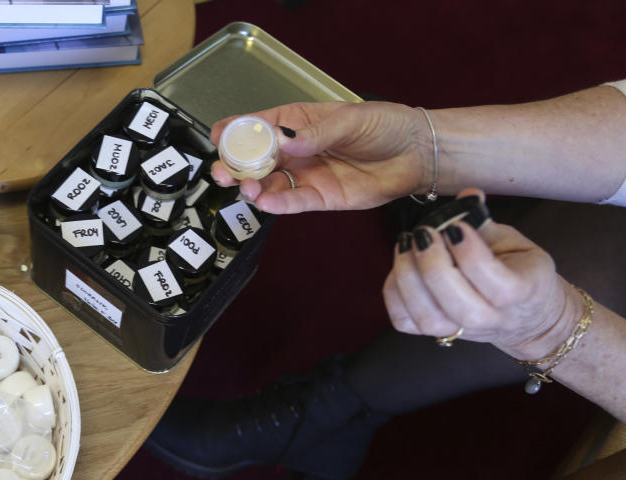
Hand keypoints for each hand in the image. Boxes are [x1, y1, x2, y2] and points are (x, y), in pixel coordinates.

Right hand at [209, 101, 430, 213]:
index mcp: (297, 123)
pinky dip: (278, 204)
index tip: (218, 137)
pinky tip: (266, 203)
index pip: (259, 126)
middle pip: (257, 159)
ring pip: (269, 184)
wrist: (416, 153)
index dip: (236, 131)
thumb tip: (285, 142)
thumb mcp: (350, 120)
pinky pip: (293, 201)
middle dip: (236, 166)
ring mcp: (306, 175)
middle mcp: (296, 150)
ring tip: (247, 189)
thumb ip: (316, 134)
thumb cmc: (385, 125)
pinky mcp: (320, 198)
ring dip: (254, 187)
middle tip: (224, 173)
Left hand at [382, 190, 577, 356]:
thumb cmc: (519, 271)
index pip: (498, 285)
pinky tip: (401, 266)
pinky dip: (394, 293)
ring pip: (428, 317)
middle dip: (434, 266)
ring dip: (409, 278)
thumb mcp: (514, 243)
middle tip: (424, 234)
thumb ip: (486, 222)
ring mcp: (461, 330)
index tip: (455, 227)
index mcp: (524, 293)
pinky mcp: (436, 333)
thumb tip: (468, 194)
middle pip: (459, 306)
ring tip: (406, 245)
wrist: (524, 315)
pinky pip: (404, 321)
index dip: (470, 253)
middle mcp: (492, 319)